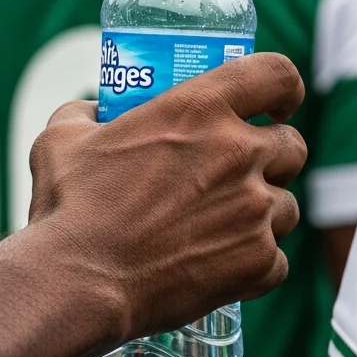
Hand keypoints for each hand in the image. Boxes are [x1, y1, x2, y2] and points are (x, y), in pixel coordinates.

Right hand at [28, 53, 306, 340]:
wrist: (77, 282)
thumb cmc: (69, 207)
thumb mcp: (64, 137)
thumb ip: (87, 113)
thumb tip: (94, 112)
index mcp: (199, 108)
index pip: (275, 74)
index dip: (283, 88)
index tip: (276, 105)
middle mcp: (238, 152)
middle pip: (293, 145)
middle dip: (273, 159)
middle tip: (241, 174)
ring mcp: (254, 209)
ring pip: (287, 207)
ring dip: (263, 215)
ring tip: (221, 229)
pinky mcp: (257, 261)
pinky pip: (277, 260)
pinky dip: (255, 265)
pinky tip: (219, 267)